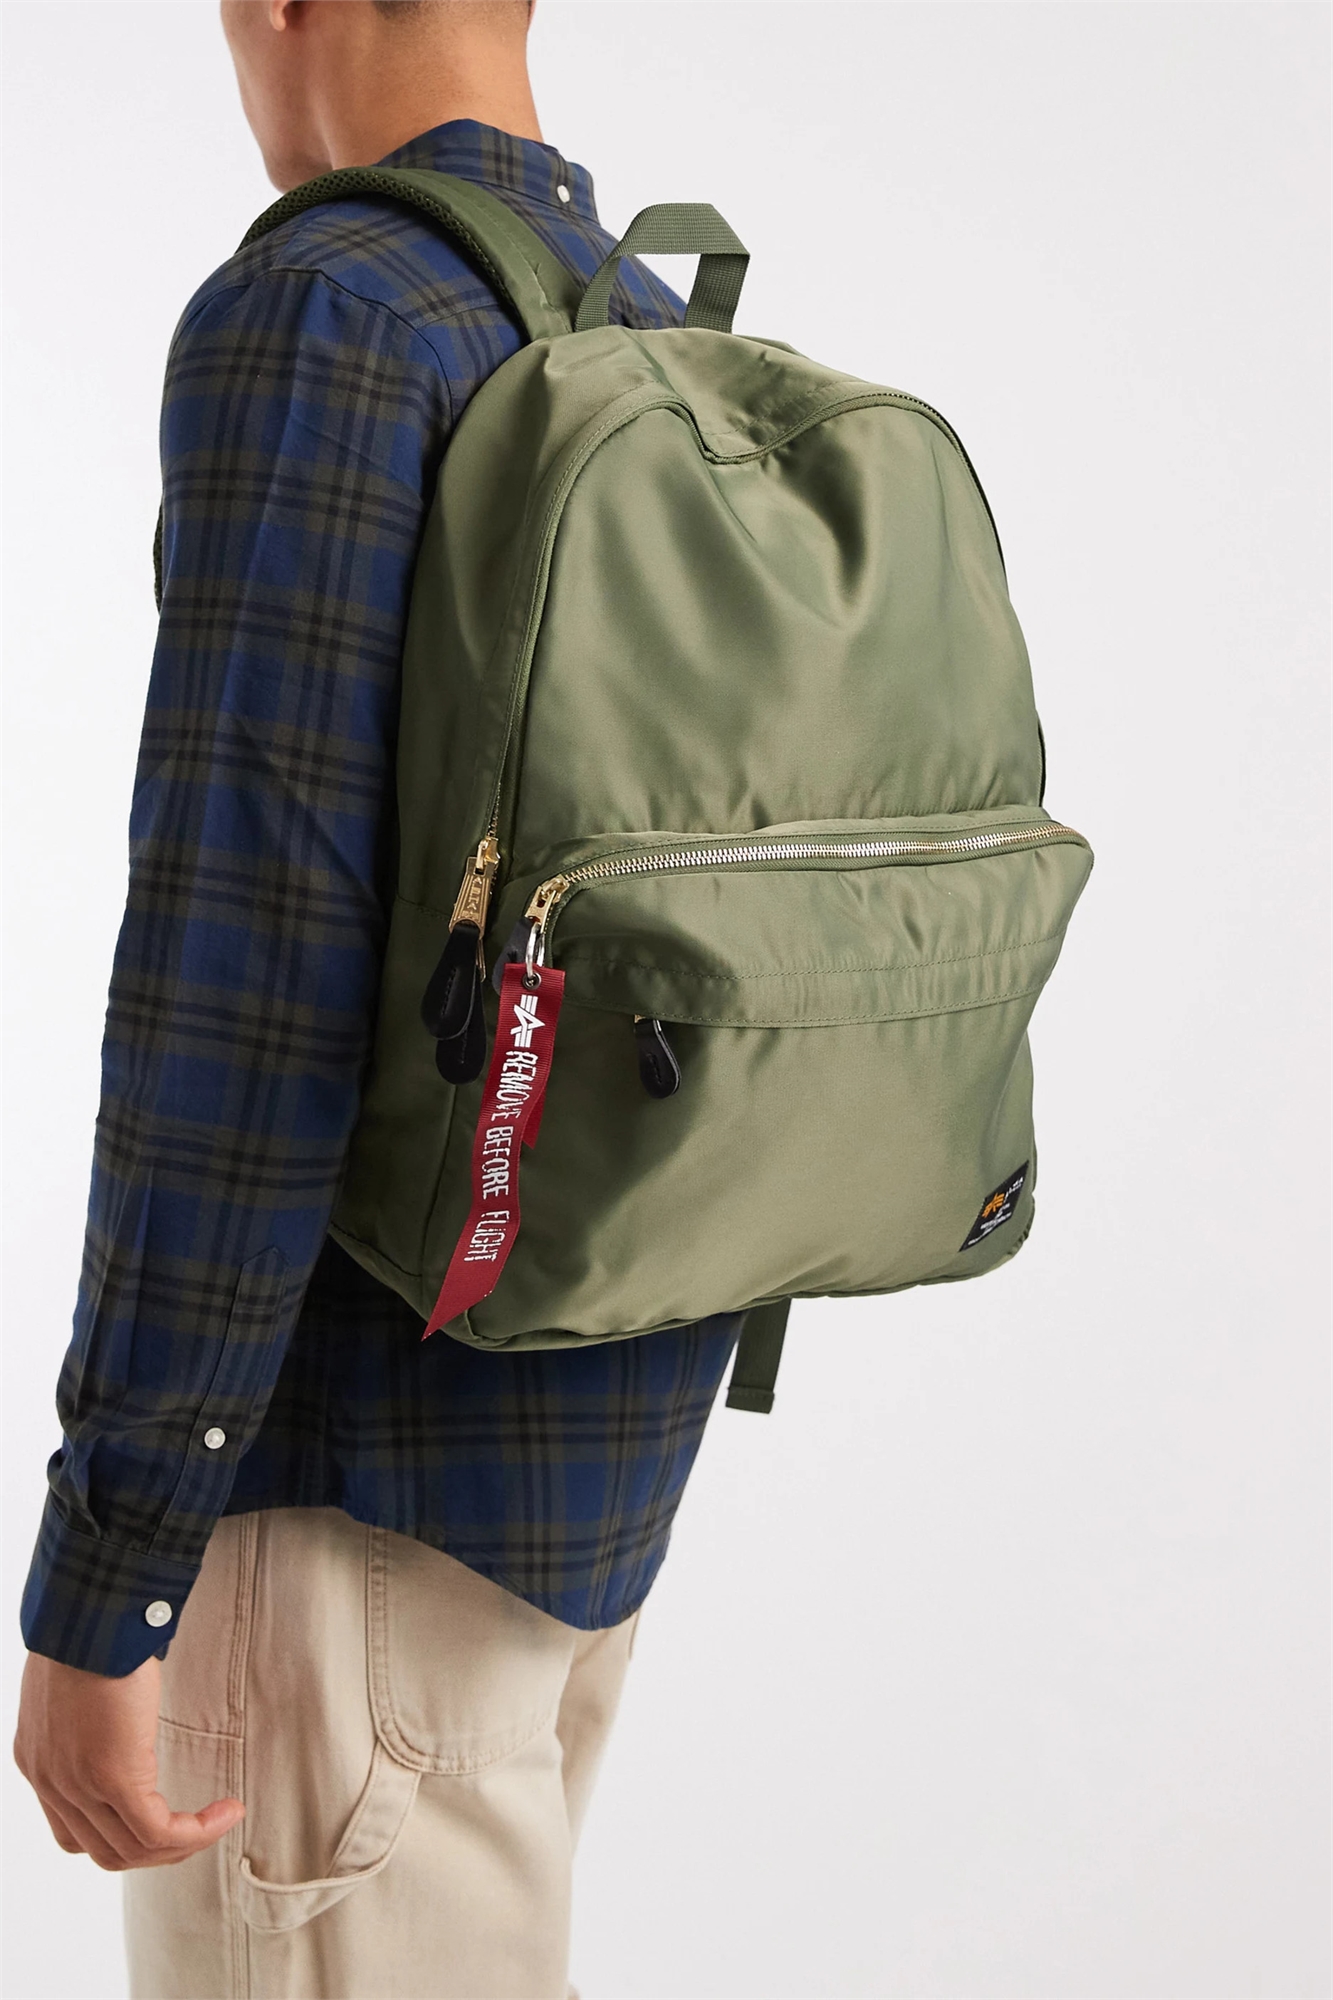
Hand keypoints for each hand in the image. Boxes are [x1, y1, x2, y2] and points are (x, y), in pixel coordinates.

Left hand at [13, 1652, 243, 1869]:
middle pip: (107, 1852)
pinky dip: (197, 1831)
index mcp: (39, 1762)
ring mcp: (79, 1786)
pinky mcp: (114, 1778)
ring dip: (185, 1844)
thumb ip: (88, 1715)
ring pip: (135, 1850)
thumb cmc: (89, 1630)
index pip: (74, 1833)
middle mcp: (51, 1784)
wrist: (89, 1615)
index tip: (162, 1817)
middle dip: (158, 1851)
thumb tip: (123, 1716)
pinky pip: (159, 1831)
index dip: (120, 1837)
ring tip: (220, 1819)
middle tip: (198, 1829)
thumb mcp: (76, 1683)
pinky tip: (225, 1812)